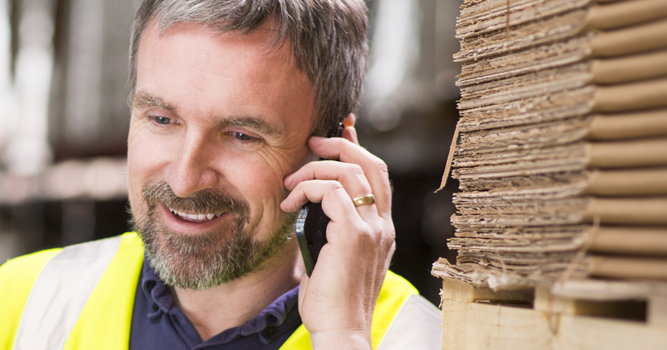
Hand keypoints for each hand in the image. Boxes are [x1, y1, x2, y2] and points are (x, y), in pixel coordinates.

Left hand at [279, 115, 395, 349]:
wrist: (341, 328)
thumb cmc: (330, 299)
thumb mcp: (328, 255)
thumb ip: (326, 229)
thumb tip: (305, 208)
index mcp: (379, 228)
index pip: (376, 175)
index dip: (357, 148)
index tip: (337, 133)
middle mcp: (382, 224)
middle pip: (370, 164)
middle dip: (340, 144)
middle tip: (311, 141)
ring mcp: (372, 229)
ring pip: (349, 173)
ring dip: (314, 168)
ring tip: (290, 182)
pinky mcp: (354, 236)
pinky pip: (331, 193)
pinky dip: (307, 188)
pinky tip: (289, 203)